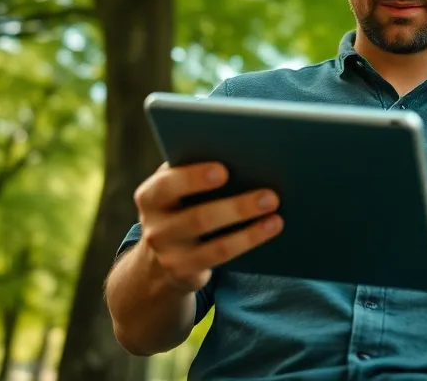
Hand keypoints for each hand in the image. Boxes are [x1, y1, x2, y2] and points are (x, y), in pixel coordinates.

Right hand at [132, 161, 282, 293]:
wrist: (157, 259)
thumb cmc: (179, 205)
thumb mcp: (176, 188)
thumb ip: (192, 169)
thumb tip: (241, 154)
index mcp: (150, 196)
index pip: (166, 185)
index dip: (193, 178)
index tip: (223, 170)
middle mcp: (155, 227)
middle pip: (198, 218)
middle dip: (237, 207)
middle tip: (270, 195)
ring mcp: (169, 255)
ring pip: (215, 245)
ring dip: (250, 231)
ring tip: (276, 214)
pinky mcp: (186, 272)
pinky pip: (222, 258)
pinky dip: (249, 241)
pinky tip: (271, 227)